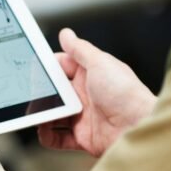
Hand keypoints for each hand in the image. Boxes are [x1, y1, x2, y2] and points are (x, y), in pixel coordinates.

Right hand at [38, 28, 155, 157]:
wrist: (138, 126)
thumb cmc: (125, 93)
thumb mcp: (100, 62)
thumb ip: (80, 48)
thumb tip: (66, 33)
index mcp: (90, 74)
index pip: (62, 67)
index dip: (48, 67)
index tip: (33, 68)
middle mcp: (85, 95)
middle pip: (54, 92)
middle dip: (41, 92)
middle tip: (31, 93)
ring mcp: (82, 117)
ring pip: (52, 114)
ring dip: (41, 114)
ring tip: (36, 112)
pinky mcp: (82, 137)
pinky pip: (57, 137)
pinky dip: (47, 135)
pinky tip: (44, 129)